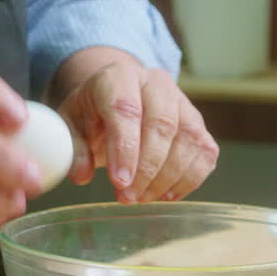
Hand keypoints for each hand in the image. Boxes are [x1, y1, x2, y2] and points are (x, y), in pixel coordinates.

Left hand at [53, 48, 218, 203]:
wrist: (118, 98)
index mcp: (119, 76)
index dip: (125, 148)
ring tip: (141, 198)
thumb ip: (72, 148)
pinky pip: (205, 154)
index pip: (126, 109)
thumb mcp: (71, 123)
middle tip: (128, 197)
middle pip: (162, 125)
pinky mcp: (199, 124)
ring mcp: (183, 102)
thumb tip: (81, 175)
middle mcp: (156, 83)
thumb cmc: (93, 112)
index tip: (119, 182)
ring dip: (166, 179)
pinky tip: (164, 195)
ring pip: (188, 140)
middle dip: (146, 169)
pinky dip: (188, 180)